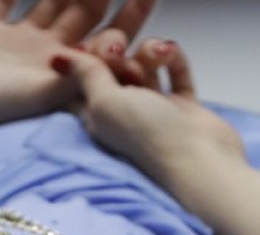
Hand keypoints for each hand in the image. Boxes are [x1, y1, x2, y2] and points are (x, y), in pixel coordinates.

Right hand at [0, 0, 156, 134]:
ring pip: (49, 1)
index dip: (128, 19)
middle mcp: (43, 56)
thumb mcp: (45, 93)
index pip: (105, 41)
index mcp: (63, 73)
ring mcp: (14, 42)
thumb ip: (81, 71)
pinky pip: (3, 0)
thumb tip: (116, 51)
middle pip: (83, 17)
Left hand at [55, 40, 245, 187]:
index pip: (80, 79)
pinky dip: (173, 59)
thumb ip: (85, 75)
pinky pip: (173, 71)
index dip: (84, 58)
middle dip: (118, 52)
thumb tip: (59, 59)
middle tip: (123, 55)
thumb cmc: (148, 136)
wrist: (200, 160)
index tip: (95, 50)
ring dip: (148, 53)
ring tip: (157, 56)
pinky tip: (171, 53)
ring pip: (143, 66)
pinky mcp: (181, 107)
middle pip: (112, 68)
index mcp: (94, 116)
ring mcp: (152, 109)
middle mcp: (120, 113)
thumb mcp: (104, 102)